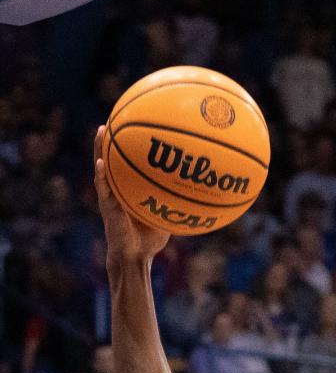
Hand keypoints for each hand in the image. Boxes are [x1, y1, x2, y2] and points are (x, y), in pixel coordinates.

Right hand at [93, 125, 169, 278]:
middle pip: (113, 157)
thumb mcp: (166, 214)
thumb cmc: (151, 238)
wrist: (135, 256)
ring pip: (102, 167)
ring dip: (100, 149)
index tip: (133, 120)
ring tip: (101, 130)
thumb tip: (199, 191)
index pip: (128, 160)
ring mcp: (109, 195)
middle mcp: (117, 187)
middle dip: (113, 138)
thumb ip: (175, 201)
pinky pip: (102, 188)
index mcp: (129, 187)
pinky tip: (100, 163)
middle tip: (115, 116)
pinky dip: (101, 175)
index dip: (129, 142)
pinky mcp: (106, 206)